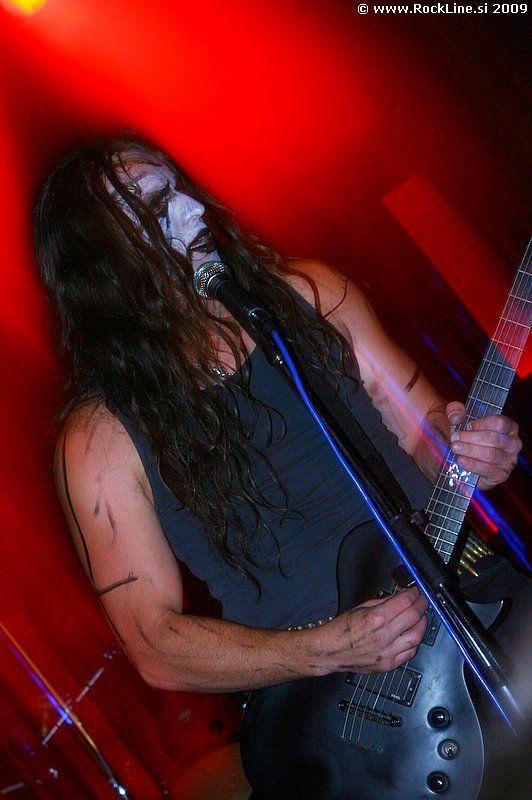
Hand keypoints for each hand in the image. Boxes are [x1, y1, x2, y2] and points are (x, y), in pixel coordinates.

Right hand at [313, 586, 427, 674]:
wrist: (330, 651)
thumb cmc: (342, 630)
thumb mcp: (361, 607)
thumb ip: (382, 603)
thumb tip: (399, 598)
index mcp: (375, 618)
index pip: (404, 602)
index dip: (414, 594)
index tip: (416, 591)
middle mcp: (383, 635)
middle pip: (414, 617)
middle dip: (422, 606)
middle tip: (422, 601)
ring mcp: (387, 652)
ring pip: (417, 637)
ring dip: (422, 625)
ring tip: (420, 618)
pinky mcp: (388, 665)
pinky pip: (410, 653)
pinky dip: (414, 643)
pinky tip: (412, 636)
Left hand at [446, 401, 521, 490]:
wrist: (461, 461)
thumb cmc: (464, 436)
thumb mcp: (458, 420)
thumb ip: (454, 411)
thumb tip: (455, 417)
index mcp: (508, 427)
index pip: (500, 423)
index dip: (482, 424)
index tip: (467, 426)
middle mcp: (513, 443)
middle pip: (494, 439)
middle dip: (471, 438)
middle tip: (454, 438)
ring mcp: (509, 460)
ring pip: (490, 454)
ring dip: (470, 450)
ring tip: (455, 448)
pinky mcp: (501, 475)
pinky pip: (488, 470)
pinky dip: (472, 464)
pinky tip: (461, 460)